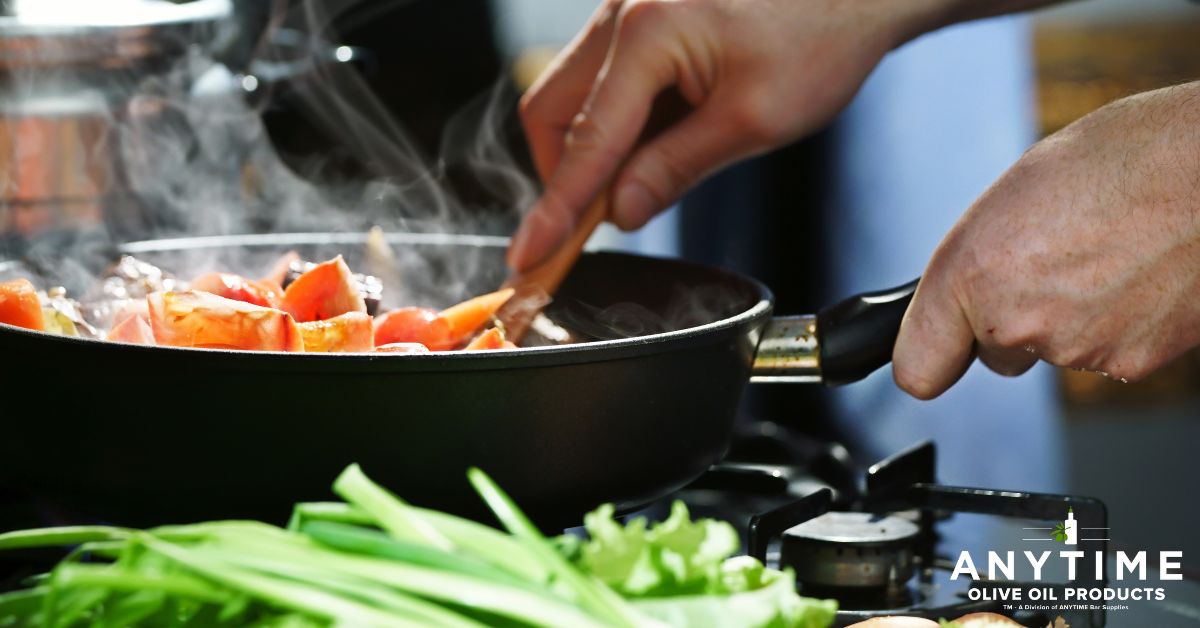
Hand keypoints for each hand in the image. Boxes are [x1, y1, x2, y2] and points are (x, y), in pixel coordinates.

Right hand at [507, 0, 947, 269]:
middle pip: (551, 109)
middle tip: (597, 222)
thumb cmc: (822, 35)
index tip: (528, 257)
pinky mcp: (643, 12)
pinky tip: (661, 139)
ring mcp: (628, 6)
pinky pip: (604, 77)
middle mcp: (622, 8)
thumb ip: (675, 168)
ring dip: (593, 147)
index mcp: (647, 32)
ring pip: (573, 93)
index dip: (555, 209)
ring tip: (646, 177)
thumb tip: (623, 212)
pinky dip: (617, 120)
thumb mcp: (753, 120)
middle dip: (564, 173)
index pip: (584, 141)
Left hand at [893, 82, 1199, 398]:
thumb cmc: (1129, 156)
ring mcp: (1076, 348)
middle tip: (1056, 260)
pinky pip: (1106, 351)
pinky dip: (1119, 323)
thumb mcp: (1019, 192)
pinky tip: (1139, 273)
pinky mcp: (1131, 363)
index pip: (917, 367)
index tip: (938, 349)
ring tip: (1109, 251)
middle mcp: (1016, 320)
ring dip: (1072, 314)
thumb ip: (981, 257)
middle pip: (995, 350)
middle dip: (1014, 318)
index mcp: (973, 270)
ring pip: (1054, 348)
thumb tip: (971, 292)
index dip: (931, 356)